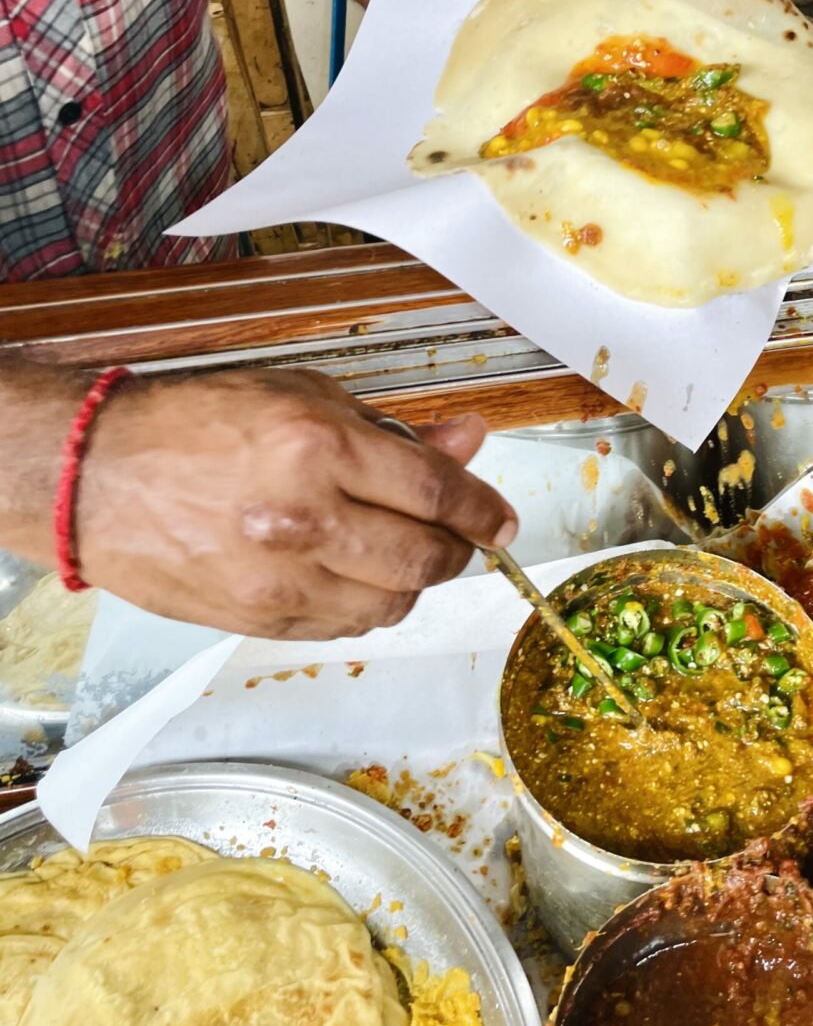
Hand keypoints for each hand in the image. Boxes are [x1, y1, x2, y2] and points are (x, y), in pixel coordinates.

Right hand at [74, 368, 515, 638]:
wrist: (95, 476)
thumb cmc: (193, 422)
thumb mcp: (301, 398)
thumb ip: (392, 430)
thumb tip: (466, 441)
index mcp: (319, 446)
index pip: (437, 493)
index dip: (485, 510)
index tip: (503, 521)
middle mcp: (304, 518)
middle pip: (426, 558)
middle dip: (459, 550)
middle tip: (460, 537)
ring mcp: (279, 578)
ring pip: (392, 603)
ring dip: (415, 582)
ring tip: (402, 552)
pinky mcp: (258, 619)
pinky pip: (344, 627)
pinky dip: (367, 605)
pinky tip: (357, 576)